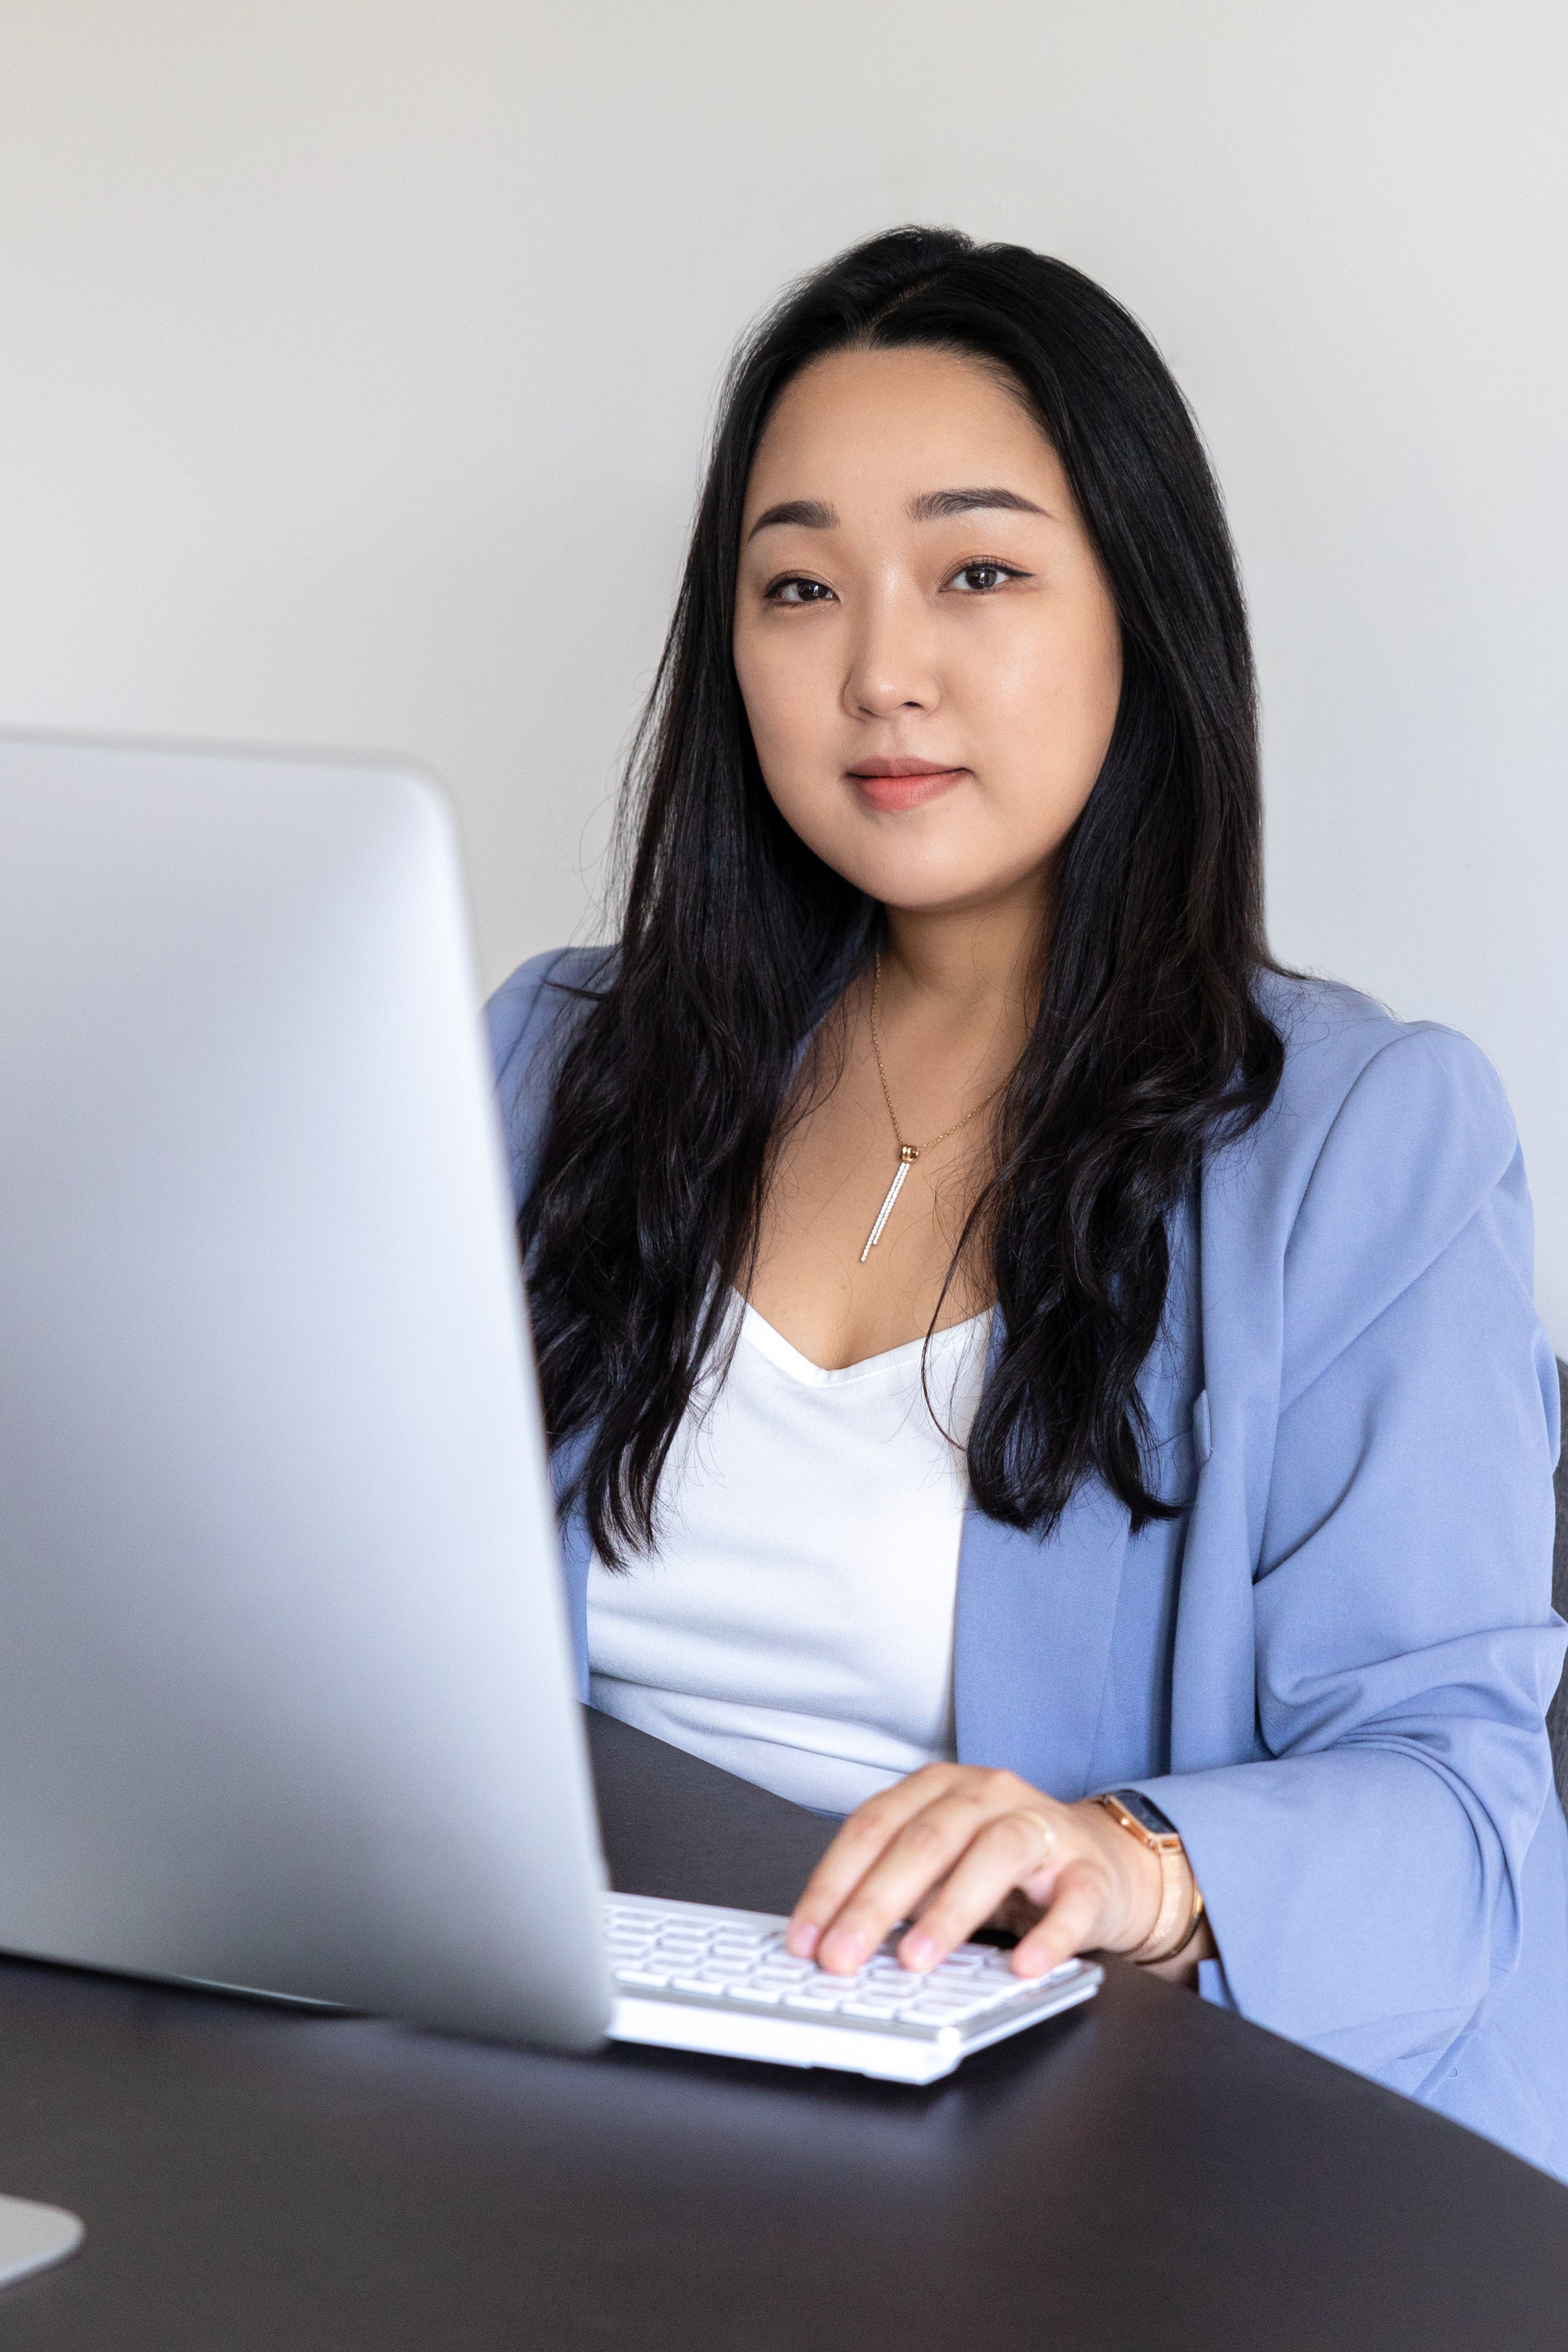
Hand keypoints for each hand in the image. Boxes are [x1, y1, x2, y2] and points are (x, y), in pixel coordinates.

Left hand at [785, 1763, 1179, 1980]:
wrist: (1100, 1863)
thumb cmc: (1003, 1867)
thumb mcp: (939, 1865)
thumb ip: (894, 1889)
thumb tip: (829, 1941)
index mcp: (938, 1788)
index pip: (872, 1827)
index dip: (832, 1884)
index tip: (803, 1938)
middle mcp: (987, 1793)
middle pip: (925, 1840)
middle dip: (875, 1903)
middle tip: (841, 1958)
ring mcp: (1043, 1825)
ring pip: (995, 1854)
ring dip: (950, 1910)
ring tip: (915, 1959)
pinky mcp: (1090, 1870)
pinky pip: (1072, 1901)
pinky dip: (1049, 1935)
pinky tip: (1023, 1966)